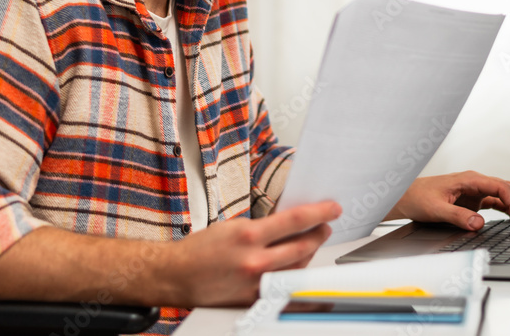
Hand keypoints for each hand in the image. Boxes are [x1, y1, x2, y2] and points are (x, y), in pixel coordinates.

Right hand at [167, 200, 341, 306]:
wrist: (177, 275)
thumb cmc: (201, 249)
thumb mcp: (233, 226)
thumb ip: (262, 227)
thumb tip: (289, 224)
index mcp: (249, 235)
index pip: (295, 220)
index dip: (319, 213)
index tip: (333, 209)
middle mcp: (255, 260)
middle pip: (302, 246)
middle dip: (319, 235)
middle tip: (326, 227)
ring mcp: (256, 283)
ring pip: (297, 268)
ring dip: (309, 254)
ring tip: (311, 244)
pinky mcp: (253, 299)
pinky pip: (283, 289)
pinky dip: (295, 279)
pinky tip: (301, 273)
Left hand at [386, 171, 509, 230]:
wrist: (406, 196)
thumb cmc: (418, 197)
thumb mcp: (436, 209)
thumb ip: (457, 216)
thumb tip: (478, 223)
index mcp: (469, 179)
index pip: (499, 187)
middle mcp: (475, 183)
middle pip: (506, 189)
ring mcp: (475, 191)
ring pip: (503, 195)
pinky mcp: (473, 200)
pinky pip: (495, 202)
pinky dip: (507, 210)